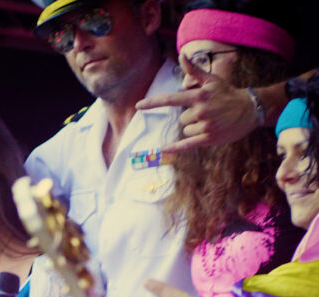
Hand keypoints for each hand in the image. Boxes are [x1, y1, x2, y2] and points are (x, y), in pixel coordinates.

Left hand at [136, 55, 257, 152]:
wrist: (250, 109)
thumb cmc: (227, 93)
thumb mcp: (211, 80)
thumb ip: (193, 70)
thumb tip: (181, 55)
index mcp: (199, 96)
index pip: (171, 99)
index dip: (153, 103)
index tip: (138, 106)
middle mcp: (201, 111)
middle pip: (181, 119)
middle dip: (190, 117)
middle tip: (208, 112)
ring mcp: (205, 126)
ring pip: (185, 130)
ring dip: (194, 128)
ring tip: (211, 121)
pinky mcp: (209, 139)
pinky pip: (186, 145)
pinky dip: (175, 147)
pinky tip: (163, 149)